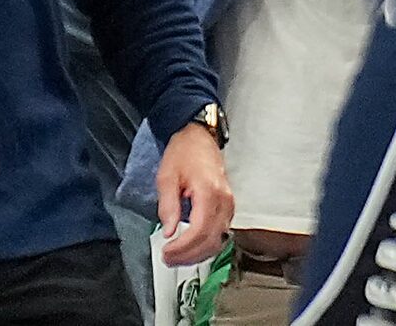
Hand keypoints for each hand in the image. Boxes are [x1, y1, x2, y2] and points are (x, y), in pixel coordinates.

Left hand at [154, 120, 233, 264]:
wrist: (199, 136)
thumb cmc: (184, 151)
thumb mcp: (167, 176)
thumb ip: (168, 205)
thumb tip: (168, 232)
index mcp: (209, 192)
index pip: (200, 231)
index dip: (183, 247)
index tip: (167, 252)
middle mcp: (224, 201)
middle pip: (211, 241)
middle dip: (189, 256)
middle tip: (168, 259)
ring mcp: (229, 205)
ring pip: (219, 241)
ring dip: (198, 254)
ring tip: (177, 257)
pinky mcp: (228, 207)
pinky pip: (221, 233)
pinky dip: (206, 244)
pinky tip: (190, 247)